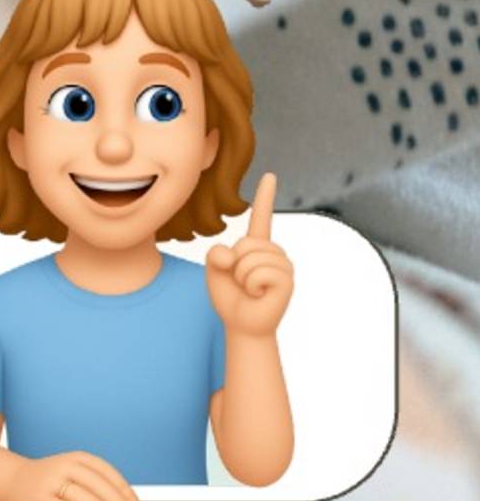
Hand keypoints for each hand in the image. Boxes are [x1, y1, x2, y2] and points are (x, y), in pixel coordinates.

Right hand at [6, 449, 136, 500]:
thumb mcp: (75, 476)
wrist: (13, 480)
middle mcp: (64, 466)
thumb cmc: (52, 482)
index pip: (104, 471)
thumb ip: (96, 490)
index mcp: (76, 459)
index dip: (122, 487)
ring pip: (79, 496)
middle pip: (95, 483)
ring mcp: (50, 482)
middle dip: (115, 500)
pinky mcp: (38, 499)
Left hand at [204, 172, 292, 339]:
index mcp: (256, 246)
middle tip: (241, 282)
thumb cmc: (230, 296)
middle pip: (245, 244)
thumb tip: (231, 255)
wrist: (242, 325)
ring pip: (251, 258)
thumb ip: (215, 253)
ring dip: (242, 277)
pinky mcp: (287, 281)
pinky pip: (260, 273)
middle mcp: (273, 252)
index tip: (270, 175)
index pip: (261, 217)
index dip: (265, 196)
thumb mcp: (214, 270)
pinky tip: (259, 295)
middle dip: (234, 265)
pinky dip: (251, 285)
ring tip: (250, 289)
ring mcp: (283, 266)